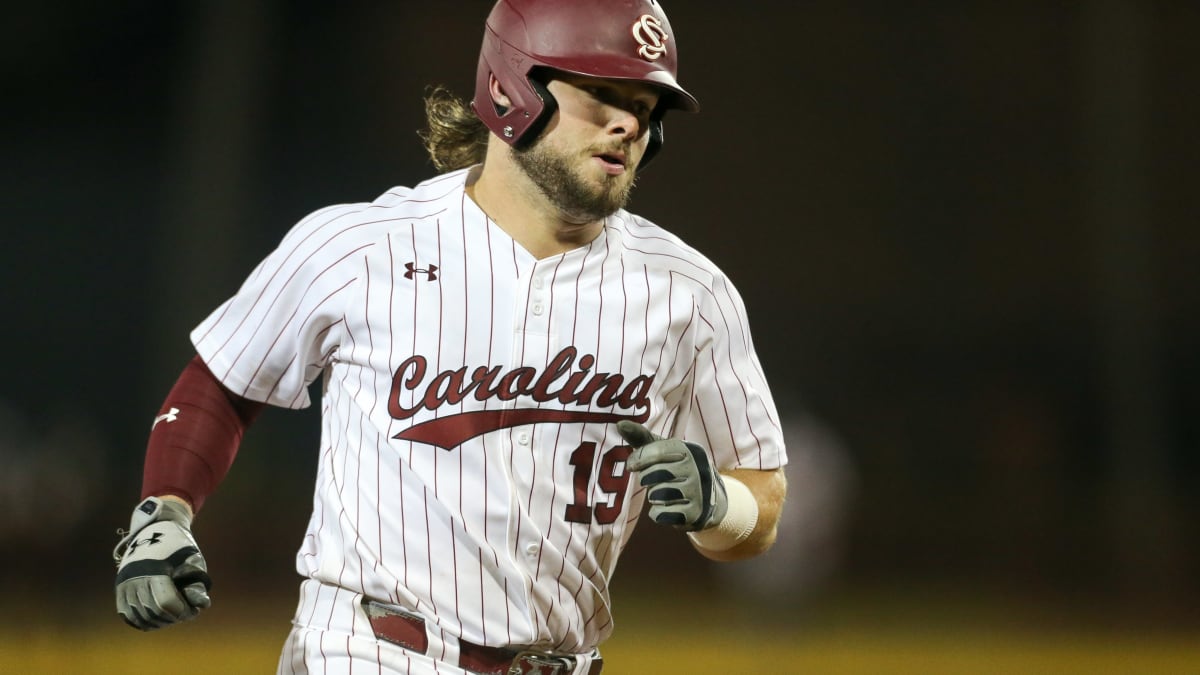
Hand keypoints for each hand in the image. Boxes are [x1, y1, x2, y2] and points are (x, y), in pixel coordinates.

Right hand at [113, 497, 211, 629]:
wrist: (155, 531)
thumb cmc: (179, 547)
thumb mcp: (193, 560)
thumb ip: (197, 583)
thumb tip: (202, 606)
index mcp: (155, 568)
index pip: (167, 602)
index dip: (183, 612)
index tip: (194, 611)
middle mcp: (136, 578)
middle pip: (154, 612)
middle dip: (173, 618)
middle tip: (185, 614)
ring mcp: (125, 584)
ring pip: (140, 617)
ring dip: (159, 622)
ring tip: (173, 616)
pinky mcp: (120, 589)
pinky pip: (128, 615)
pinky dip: (142, 621)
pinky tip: (157, 620)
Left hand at [616, 421, 727, 531]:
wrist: (709, 498)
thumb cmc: (676, 468)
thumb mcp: (662, 450)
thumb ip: (641, 437)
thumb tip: (619, 423)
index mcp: (689, 450)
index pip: (657, 451)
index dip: (639, 459)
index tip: (631, 466)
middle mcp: (697, 469)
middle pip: (653, 475)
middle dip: (647, 479)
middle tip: (654, 480)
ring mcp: (698, 492)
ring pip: (657, 495)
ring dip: (654, 497)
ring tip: (663, 493)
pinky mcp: (695, 513)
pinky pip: (662, 514)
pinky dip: (658, 513)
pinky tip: (668, 507)